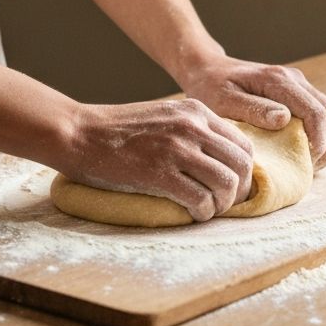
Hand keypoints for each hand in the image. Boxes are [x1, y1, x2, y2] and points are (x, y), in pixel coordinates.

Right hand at [59, 98, 254, 221]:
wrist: (81, 133)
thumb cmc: (120, 130)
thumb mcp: (165, 116)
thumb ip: (193, 130)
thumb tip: (220, 159)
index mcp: (196, 111)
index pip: (242, 144)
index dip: (243, 170)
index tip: (232, 185)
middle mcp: (192, 126)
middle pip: (241, 164)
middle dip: (239, 190)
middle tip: (225, 203)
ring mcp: (177, 148)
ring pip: (226, 184)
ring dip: (223, 204)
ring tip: (208, 209)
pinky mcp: (160, 173)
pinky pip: (201, 200)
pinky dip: (203, 213)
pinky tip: (193, 214)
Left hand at [178, 56, 325, 168]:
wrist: (208, 70)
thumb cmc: (211, 87)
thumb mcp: (224, 100)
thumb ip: (254, 109)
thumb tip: (284, 119)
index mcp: (278, 80)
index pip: (316, 113)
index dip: (318, 143)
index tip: (305, 166)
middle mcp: (295, 79)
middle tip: (308, 170)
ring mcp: (299, 85)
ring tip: (308, 165)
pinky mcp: (298, 93)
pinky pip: (323, 116)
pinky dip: (322, 137)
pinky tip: (304, 153)